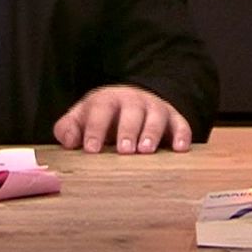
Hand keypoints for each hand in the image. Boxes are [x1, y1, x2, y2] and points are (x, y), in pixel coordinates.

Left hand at [53, 85, 192, 153]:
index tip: (91, 149)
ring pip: (156, 116)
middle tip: (124, 150)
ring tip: (146, 150)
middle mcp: (132, 101)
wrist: (130, 102)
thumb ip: (69, 128)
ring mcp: (154, 108)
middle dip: (127, 131)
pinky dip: (182, 135)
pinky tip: (180, 149)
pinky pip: (181, 124)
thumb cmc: (102, 117)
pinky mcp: (174, 118)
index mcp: (107, 100)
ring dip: (152, 133)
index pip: (100, 111)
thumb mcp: (81, 118)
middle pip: (131, 112)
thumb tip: (68, 141)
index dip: (95, 129)